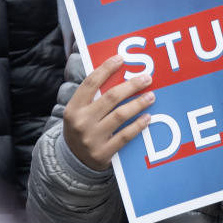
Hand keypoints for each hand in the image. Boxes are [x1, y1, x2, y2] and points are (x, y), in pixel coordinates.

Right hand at [63, 55, 153, 170]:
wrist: (71, 162)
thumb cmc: (81, 128)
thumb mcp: (79, 112)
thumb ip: (93, 95)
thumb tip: (118, 71)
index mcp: (73, 108)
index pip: (90, 83)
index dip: (106, 69)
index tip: (121, 59)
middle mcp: (81, 122)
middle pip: (110, 98)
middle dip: (131, 86)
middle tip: (147, 78)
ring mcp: (92, 139)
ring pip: (120, 115)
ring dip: (138, 104)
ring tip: (151, 96)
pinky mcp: (103, 154)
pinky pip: (125, 136)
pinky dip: (138, 126)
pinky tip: (147, 118)